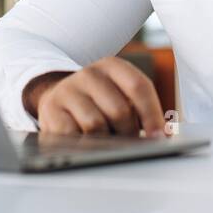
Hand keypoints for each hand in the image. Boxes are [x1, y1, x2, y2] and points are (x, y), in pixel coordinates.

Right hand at [24, 57, 165, 136]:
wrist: (58, 98)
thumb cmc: (98, 102)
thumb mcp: (120, 96)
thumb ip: (141, 111)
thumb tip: (161, 136)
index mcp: (112, 66)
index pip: (138, 86)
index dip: (152, 114)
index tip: (159, 136)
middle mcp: (88, 74)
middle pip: (119, 110)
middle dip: (128, 133)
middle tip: (128, 142)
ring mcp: (67, 90)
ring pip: (96, 125)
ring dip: (106, 141)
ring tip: (106, 141)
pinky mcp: (51, 110)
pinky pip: (73, 135)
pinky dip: (83, 146)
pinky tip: (85, 143)